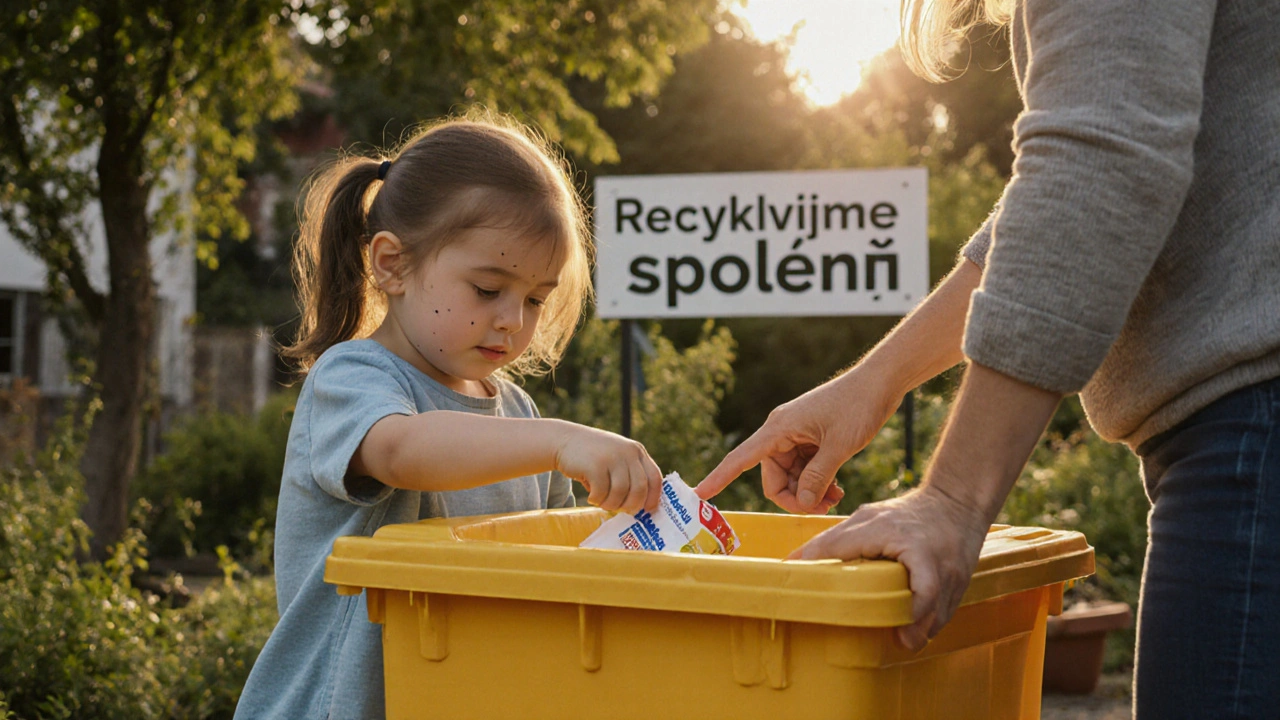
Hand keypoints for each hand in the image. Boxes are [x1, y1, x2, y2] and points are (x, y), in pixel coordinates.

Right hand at [554, 424, 662, 512]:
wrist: (564, 440)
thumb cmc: (593, 456)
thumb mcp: (617, 458)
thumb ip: (630, 475)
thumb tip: (639, 507)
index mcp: (636, 451)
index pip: (654, 477)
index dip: (653, 497)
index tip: (647, 510)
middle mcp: (628, 452)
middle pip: (640, 488)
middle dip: (632, 505)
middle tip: (621, 510)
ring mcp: (612, 457)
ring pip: (621, 493)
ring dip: (612, 504)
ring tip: (603, 503)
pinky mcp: (595, 465)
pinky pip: (602, 492)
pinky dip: (597, 500)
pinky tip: (592, 497)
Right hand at [695, 367, 899, 512]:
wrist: (879, 383)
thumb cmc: (858, 406)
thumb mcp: (839, 447)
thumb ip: (817, 477)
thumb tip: (802, 503)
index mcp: (779, 429)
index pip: (740, 458)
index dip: (719, 477)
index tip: (701, 494)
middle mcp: (782, 433)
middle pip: (773, 478)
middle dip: (794, 497)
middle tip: (823, 508)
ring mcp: (797, 436)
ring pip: (791, 477)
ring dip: (809, 492)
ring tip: (835, 499)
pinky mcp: (811, 440)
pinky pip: (805, 470)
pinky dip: (817, 483)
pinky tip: (836, 490)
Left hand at [789, 483, 990, 650]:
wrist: (956, 502)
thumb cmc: (904, 514)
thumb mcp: (866, 519)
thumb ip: (833, 542)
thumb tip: (794, 562)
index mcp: (900, 536)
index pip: (889, 571)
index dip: (866, 594)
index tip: (851, 613)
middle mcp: (929, 555)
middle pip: (925, 595)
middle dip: (912, 621)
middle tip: (897, 639)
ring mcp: (950, 570)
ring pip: (939, 610)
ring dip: (922, 629)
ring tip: (904, 640)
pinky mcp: (962, 582)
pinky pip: (946, 611)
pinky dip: (931, 624)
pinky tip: (916, 630)